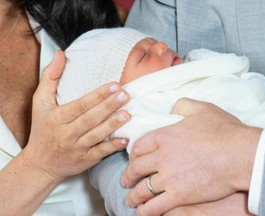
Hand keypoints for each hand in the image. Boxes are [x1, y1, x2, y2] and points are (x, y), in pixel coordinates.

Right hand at [22, 51, 130, 182]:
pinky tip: (125, 139)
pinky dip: (112, 147)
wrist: (40, 164)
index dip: (97, 95)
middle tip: (125, 95)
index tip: (114, 85)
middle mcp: (66, 133)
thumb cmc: (42, 129)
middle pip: (90, 119)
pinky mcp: (85, 160)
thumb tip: (61, 54)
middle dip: (108, 106)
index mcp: (57, 117)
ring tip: (127, 114)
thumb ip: (50, 77)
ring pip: (96, 135)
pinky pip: (100, 153)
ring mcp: (76, 148)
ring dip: (112, 125)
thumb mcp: (39, 102)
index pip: (80, 105)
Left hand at [121, 98, 261, 214]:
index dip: (133, 155)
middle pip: (136, 168)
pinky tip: (143, 211)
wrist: (240, 153)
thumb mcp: (201, 109)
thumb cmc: (223, 130)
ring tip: (131, 199)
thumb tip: (174, 107)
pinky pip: (156, 207)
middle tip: (125, 181)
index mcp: (164, 136)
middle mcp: (161, 157)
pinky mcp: (179, 195)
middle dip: (128, 176)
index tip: (132, 160)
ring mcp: (169, 178)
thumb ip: (183, 105)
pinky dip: (146, 210)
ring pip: (143, 189)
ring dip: (134, 196)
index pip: (138, 147)